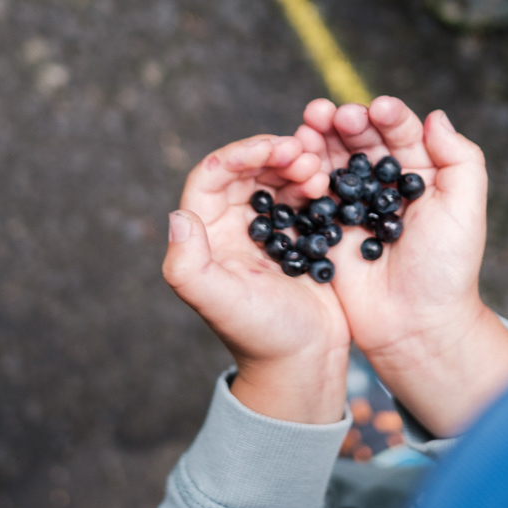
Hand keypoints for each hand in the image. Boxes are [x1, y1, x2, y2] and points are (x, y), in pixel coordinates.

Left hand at [162, 135, 349, 423]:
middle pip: (248, 170)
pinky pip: (306, 192)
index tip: (272, 147)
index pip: (212, 177)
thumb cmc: (259, 334)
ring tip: (319, 172)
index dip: (238, 154)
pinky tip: (331, 181)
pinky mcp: (303, 233)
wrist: (306, 360)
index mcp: (208, 235)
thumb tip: (177, 216)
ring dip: (298, 164)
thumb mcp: (218, 301)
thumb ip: (188, 262)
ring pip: (278, 176)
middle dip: (274, 154)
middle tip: (303, 155)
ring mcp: (272, 228)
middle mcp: (235, 225)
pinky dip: (318, 180)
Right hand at [296, 96, 507, 435]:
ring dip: (319, 137)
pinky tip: (296, 158)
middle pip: (362, 138)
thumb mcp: (466, 209)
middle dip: (348, 121)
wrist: (416, 325)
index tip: (379, 108)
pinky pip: (309, 192)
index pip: (402, 131)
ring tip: (310, 124)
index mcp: (421, 172)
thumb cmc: (447, 268)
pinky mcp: (325, 227)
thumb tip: (436, 116)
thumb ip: (460, 159)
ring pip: (332, 158)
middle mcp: (385, 182)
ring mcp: (352, 204)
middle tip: (337, 115)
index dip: (389, 116)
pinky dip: (301, 172)